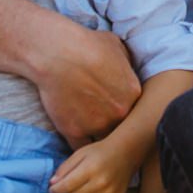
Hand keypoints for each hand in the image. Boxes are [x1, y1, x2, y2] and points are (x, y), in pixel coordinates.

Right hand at [30, 13, 139, 143]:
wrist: (56, 53)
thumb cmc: (85, 44)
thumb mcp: (116, 46)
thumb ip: (126, 64)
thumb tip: (128, 69)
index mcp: (133, 93)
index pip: (136, 112)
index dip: (126, 112)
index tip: (117, 111)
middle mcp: (119, 113)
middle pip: (122, 129)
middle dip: (115, 128)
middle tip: (106, 125)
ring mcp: (97, 124)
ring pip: (103, 141)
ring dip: (98, 140)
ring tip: (91, 137)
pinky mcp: (74, 132)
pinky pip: (80, 148)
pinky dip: (78, 147)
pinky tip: (76, 144)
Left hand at [50, 140, 133, 192]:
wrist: (125, 152)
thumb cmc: (99, 152)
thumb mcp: (79, 154)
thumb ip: (65, 168)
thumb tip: (52, 184)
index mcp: (90, 168)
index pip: (67, 186)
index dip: (56, 189)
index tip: (52, 189)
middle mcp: (101, 182)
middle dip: (70, 191)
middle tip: (73, 183)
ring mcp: (110, 192)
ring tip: (85, 186)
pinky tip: (94, 191)